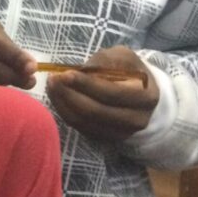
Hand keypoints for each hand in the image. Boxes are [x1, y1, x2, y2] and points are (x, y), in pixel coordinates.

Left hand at [45, 46, 159, 141]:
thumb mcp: (123, 58)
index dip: (86, 84)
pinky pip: (79, 127)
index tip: (64, 74)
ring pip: (83, 121)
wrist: (140, 96)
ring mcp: (120, 133)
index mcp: (145, 97)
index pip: (111, 93)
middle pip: (94, 111)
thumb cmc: (129, 72)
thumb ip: (106, 60)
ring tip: (52, 86)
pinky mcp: (105, 138)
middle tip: (52, 79)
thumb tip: (81, 70)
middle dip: (69, 94)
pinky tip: (57, 97)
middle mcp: (135, 120)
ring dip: (62, 103)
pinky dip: (65, 112)